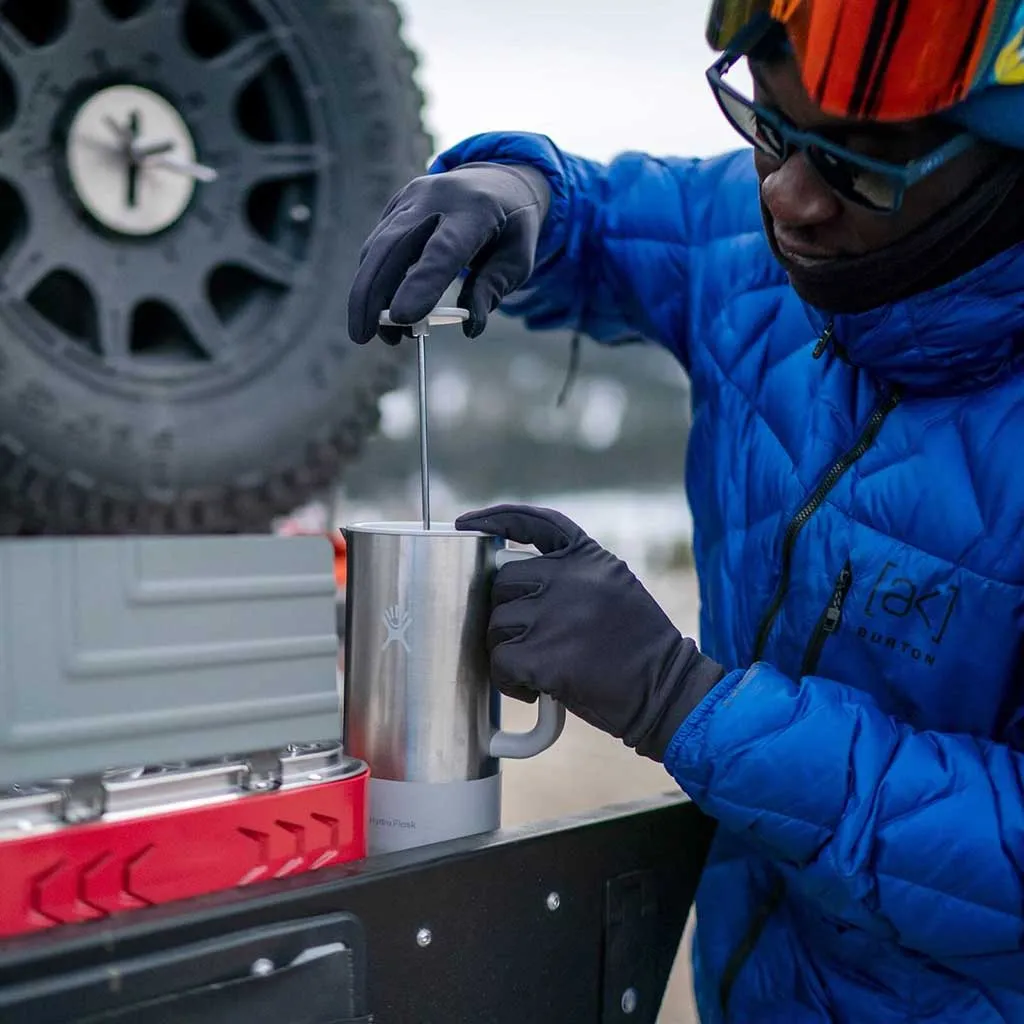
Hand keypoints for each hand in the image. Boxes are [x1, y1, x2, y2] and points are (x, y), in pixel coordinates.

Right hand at [347, 162, 549, 344]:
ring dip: (368, 293)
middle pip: (394, 246)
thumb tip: (470, 328)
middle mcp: (437, 197)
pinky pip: (377, 246)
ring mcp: (412, 198)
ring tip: (375, 333)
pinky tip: (379, 310)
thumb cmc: (511, 228)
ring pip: (377, 246)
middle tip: (363, 336)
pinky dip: (373, 280)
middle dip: (372, 294)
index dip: (420, 283)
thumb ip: (492, 289)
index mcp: (476, 210)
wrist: (499, 181)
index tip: (402, 318)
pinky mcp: (396, 206)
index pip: (442, 250)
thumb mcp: (518, 260)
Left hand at [455, 505, 724, 761]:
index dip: (495, 518)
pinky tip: (533, 689)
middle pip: (503, 582)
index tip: (467, 524)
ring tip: (536, 670)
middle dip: (506, 613)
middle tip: (527, 640)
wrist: (668, 692)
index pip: (535, 522)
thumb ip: (571, 577)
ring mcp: (557, 616)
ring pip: (497, 625)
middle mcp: (572, 578)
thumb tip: (514, 582)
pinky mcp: (546, 656)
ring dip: (507, 651)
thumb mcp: (614, 589)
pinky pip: (501, 662)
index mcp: (589, 557)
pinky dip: (508, 680)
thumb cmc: (639, 649)